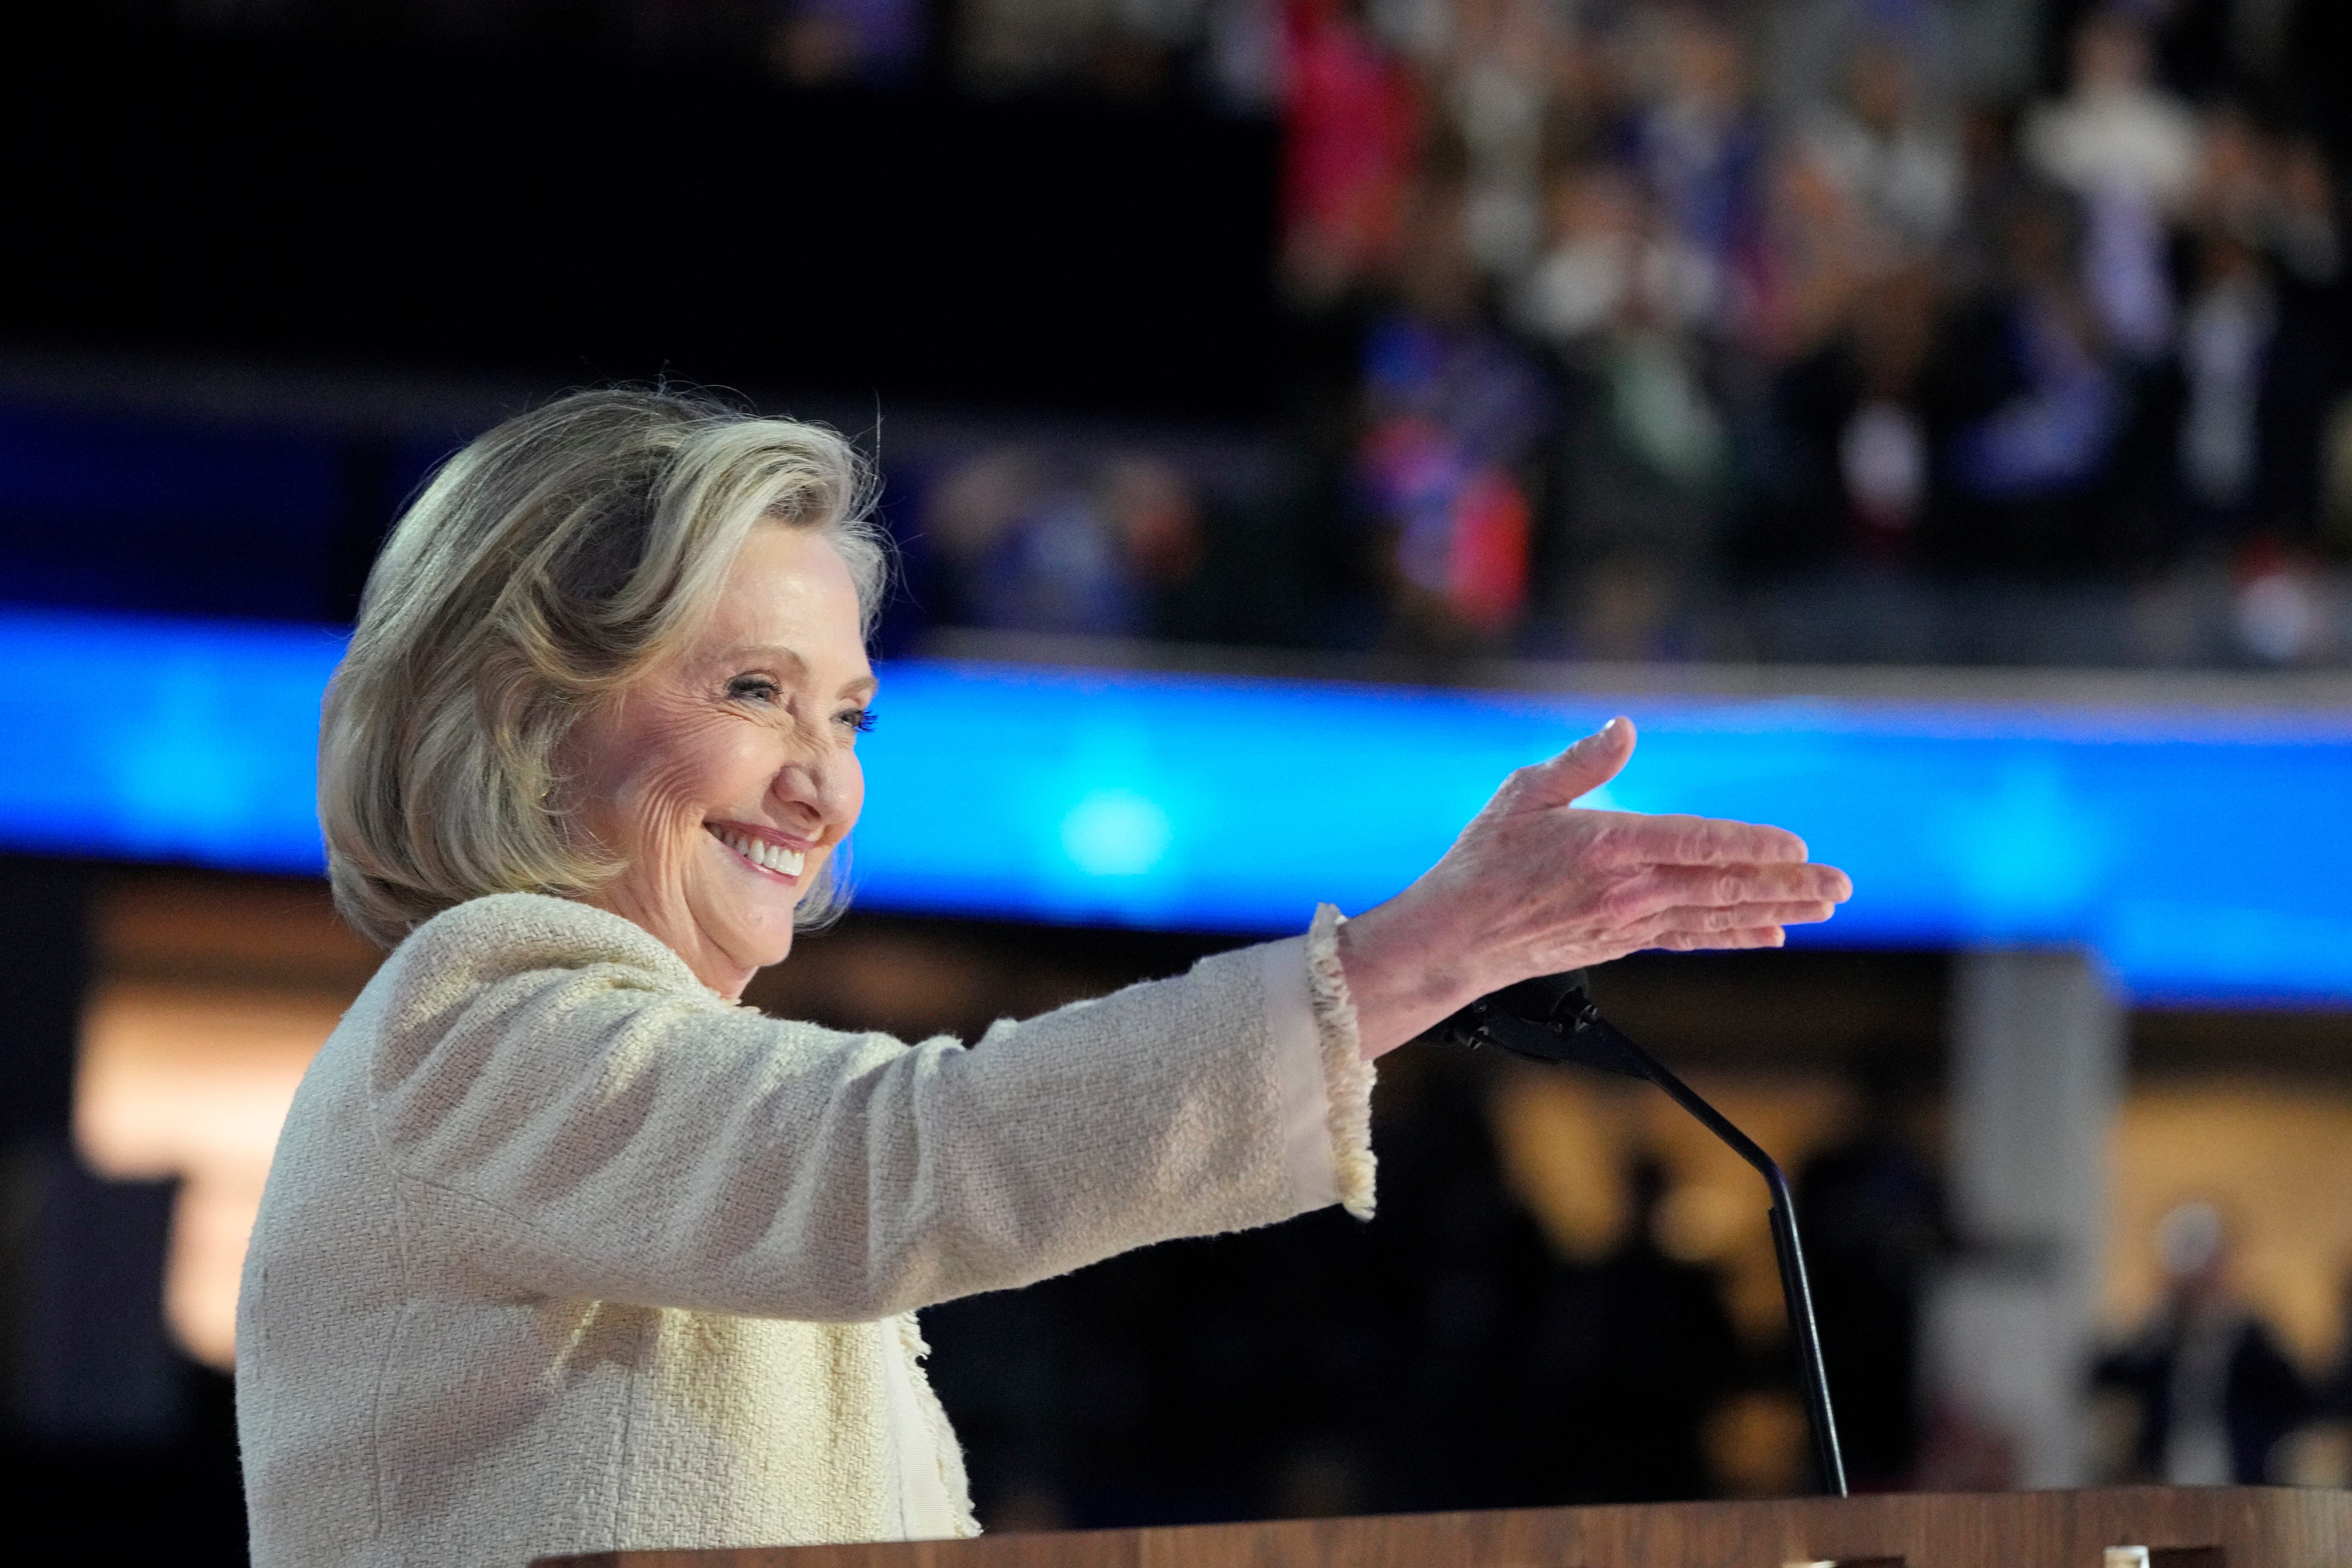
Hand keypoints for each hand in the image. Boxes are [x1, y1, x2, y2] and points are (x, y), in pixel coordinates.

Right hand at [1335, 717, 1850, 1058]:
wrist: (1456, 938)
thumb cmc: (1483, 860)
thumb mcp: (1522, 793)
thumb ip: (1581, 762)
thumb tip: (1625, 725)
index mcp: (1607, 845)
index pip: (1695, 843)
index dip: (1751, 845)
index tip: (1798, 846)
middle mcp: (1628, 890)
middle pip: (1722, 886)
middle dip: (1787, 885)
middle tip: (1841, 885)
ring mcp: (1629, 922)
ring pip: (1716, 915)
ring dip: (1775, 911)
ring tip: (1823, 908)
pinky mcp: (1623, 943)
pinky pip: (1690, 938)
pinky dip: (1733, 935)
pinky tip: (1769, 935)